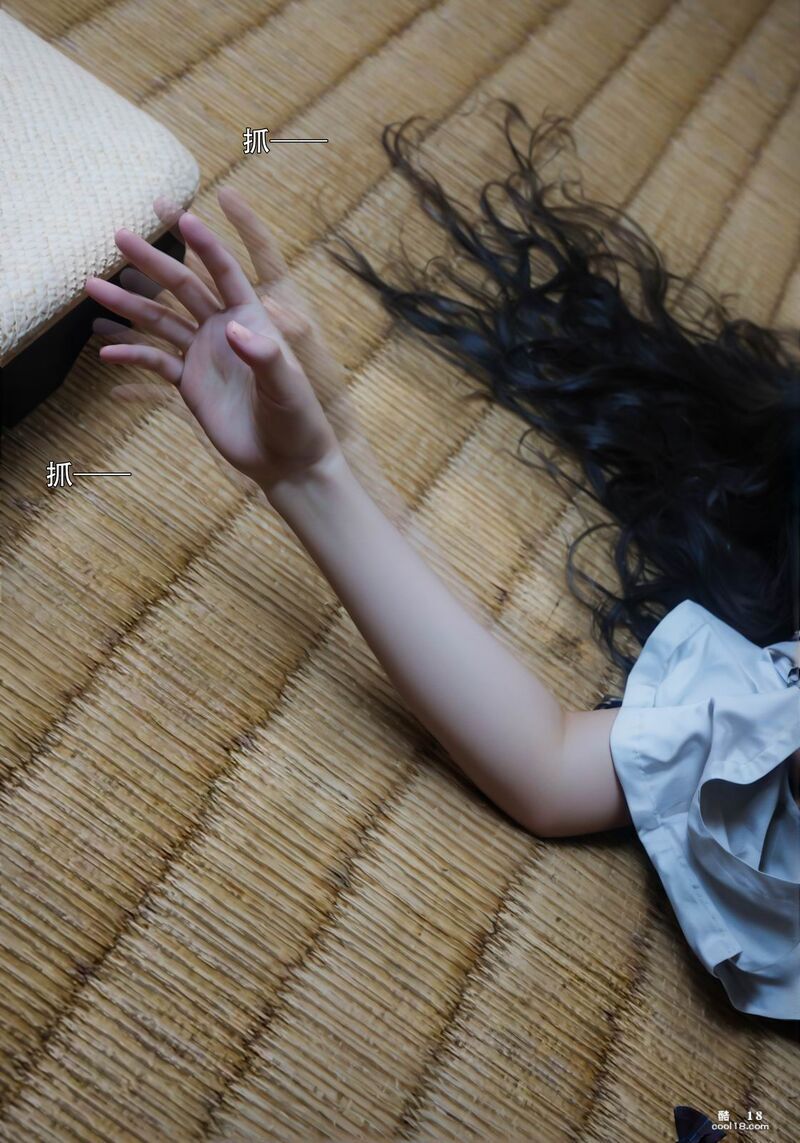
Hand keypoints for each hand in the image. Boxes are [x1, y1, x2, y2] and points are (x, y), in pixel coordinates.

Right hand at [85, 197, 343, 496]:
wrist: (284, 459)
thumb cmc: (296, 420)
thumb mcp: (286, 388)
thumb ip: (263, 357)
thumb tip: (231, 328)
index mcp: (251, 319)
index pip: (225, 272)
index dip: (204, 245)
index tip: (182, 217)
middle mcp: (223, 328)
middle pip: (183, 287)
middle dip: (151, 261)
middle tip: (119, 235)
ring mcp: (203, 354)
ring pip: (159, 320)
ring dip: (127, 305)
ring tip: (92, 286)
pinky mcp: (188, 382)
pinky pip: (154, 361)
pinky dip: (130, 354)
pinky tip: (106, 350)